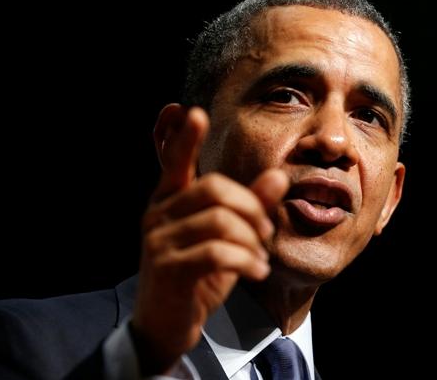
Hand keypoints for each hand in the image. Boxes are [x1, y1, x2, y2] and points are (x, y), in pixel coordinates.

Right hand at [131, 105, 288, 374]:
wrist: (166, 325)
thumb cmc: (197, 276)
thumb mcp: (227, 239)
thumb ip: (250, 206)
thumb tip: (278, 176)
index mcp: (169, 202)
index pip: (174, 162)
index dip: (183, 138)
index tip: (192, 112)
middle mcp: (158, 214)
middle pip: (214, 188)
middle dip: (252, 207)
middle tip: (266, 232)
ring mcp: (159, 241)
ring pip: (220, 220)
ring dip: (252, 240)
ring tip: (260, 257)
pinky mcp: (168, 268)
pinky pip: (216, 252)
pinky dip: (246, 261)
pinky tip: (256, 272)